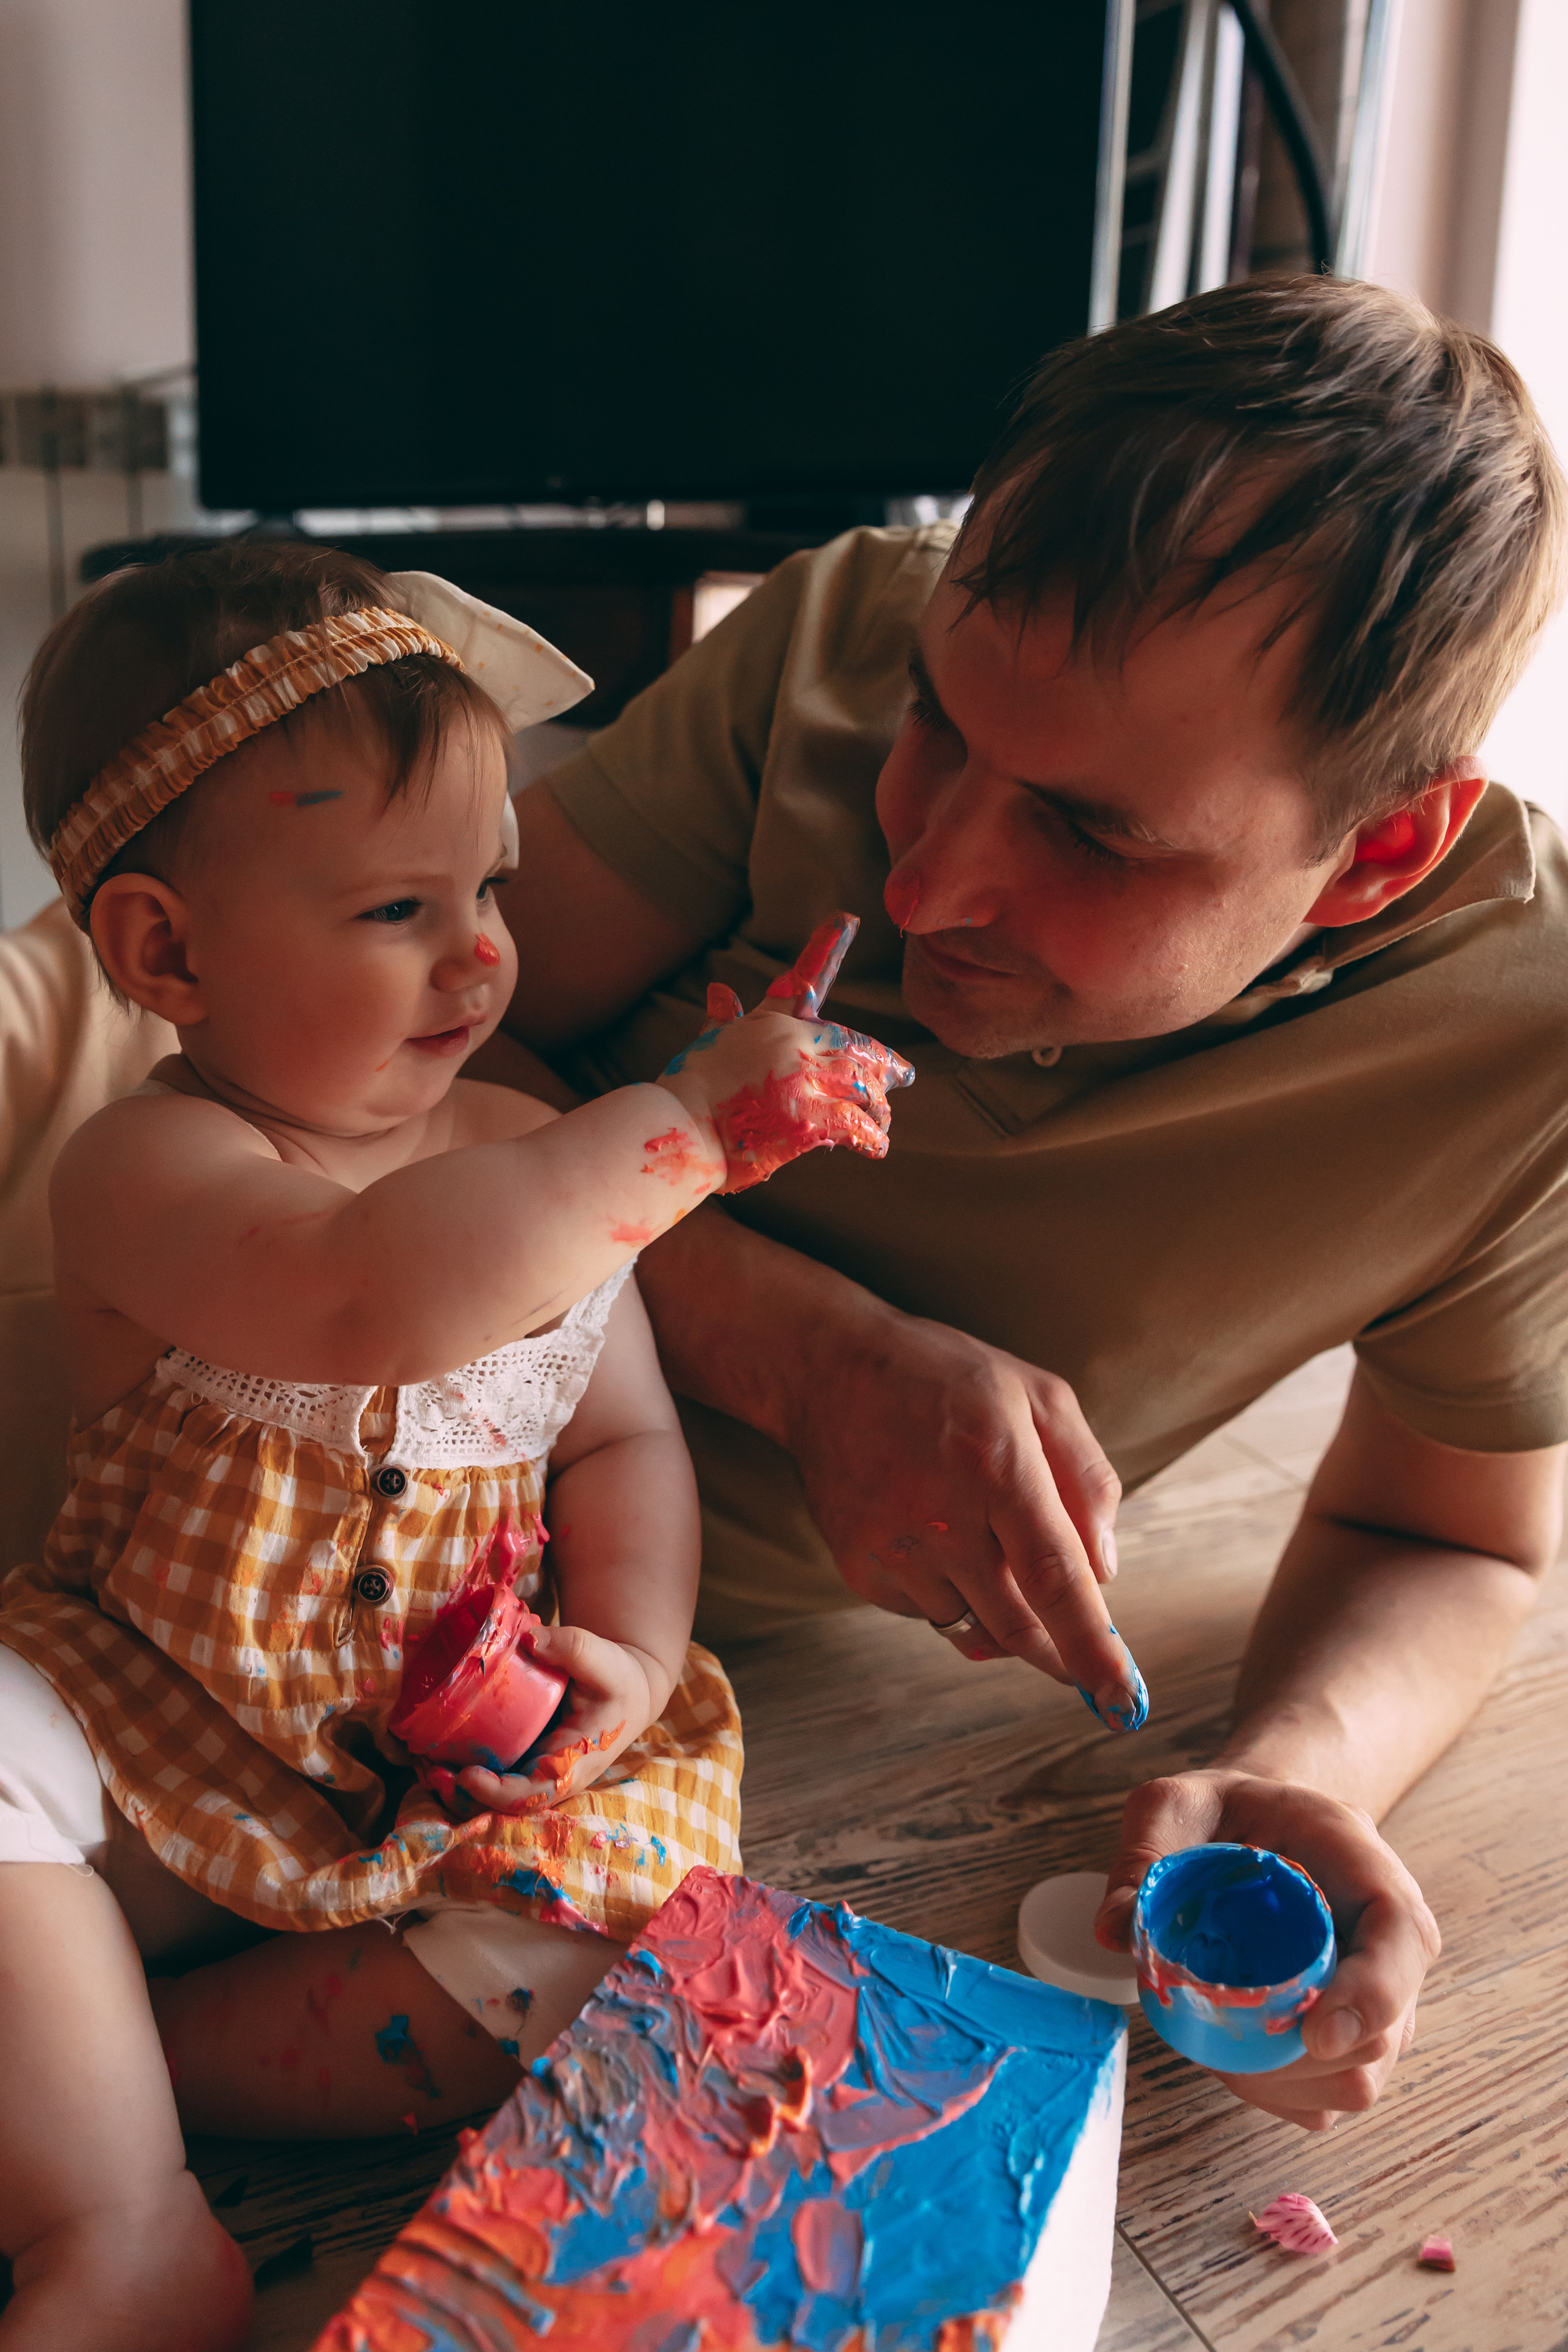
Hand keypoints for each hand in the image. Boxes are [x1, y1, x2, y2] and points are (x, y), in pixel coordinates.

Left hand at [449, 1622, 657, 1815]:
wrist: (627, 1690)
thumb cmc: (618, 1679)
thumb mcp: (604, 1661)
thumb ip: (572, 1647)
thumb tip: (529, 1638)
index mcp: (572, 1765)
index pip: (532, 1795)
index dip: (497, 1793)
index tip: (468, 1775)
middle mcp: (548, 1776)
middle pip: (501, 1803)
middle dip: (462, 1792)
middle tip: (429, 1768)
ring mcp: (532, 1769)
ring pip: (488, 1793)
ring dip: (453, 1783)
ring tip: (422, 1761)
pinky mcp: (520, 1755)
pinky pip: (488, 1771)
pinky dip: (459, 1767)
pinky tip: (433, 1750)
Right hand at [657, 913, 914, 1191]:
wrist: (680, 1131)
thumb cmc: (688, 1092)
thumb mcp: (709, 1048)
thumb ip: (724, 1021)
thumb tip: (719, 990)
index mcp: (769, 1023)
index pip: (802, 980)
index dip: (826, 946)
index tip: (847, 918)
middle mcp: (793, 1045)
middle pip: (855, 1045)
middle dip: (885, 1061)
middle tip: (906, 1074)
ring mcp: (805, 1082)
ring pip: (865, 1085)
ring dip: (879, 1104)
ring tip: (884, 1119)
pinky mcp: (811, 1121)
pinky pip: (858, 1125)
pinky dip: (872, 1136)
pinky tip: (879, 1145)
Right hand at [785, 1299, 1143, 1727]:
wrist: (828, 1370)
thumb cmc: (947, 1377)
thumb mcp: (1041, 1396)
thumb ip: (1088, 1480)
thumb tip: (1105, 1573)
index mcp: (998, 1466)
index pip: (1057, 1579)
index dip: (1094, 1648)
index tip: (1125, 1702)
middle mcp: (942, 1517)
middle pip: (1020, 1625)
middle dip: (1060, 1654)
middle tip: (1079, 1657)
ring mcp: (894, 1548)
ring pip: (975, 1624)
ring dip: (1000, 1607)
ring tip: (981, 1535)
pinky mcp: (860, 1568)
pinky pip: (928, 1613)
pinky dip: (951, 1592)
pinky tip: (937, 1535)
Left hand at [1095, 1768, 1440, 2127]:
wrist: (1260, 1827)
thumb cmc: (1230, 1813)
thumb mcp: (1180, 1804)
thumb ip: (1146, 1851)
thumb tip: (1115, 1929)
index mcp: (1371, 1874)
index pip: (1404, 1943)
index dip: (1371, 1997)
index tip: (1315, 2033)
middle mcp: (1390, 1949)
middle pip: (1381, 2035)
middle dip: (1301, 2055)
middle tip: (1224, 2029)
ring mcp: (1377, 2005)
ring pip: (1357, 2081)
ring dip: (1282, 2080)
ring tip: (1221, 2037)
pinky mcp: (1348, 2045)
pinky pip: (1325, 2100)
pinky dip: (1277, 2093)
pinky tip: (1234, 2055)